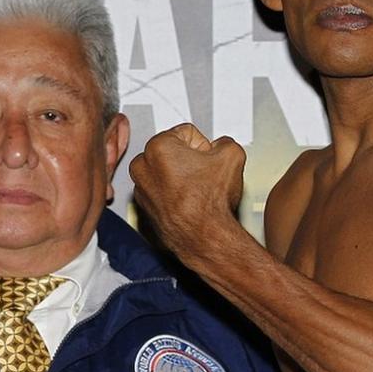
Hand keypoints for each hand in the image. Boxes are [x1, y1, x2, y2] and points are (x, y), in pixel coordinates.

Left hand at [129, 123, 247, 263]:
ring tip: (196, 190)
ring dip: (180, 176)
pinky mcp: (143, 206)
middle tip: (203, 175)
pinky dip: (172, 194)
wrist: (203, 238)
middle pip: (172, 151)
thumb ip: (225, 142)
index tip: (208, 161)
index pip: (187, 133)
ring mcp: (140, 187)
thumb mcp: (232, 156)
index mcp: (158, 147)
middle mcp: (142, 166)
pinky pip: (161, 190)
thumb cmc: (210, 203)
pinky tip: (188, 202)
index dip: (204, 146)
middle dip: (188, 159)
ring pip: (166, 171)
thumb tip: (222, 146)